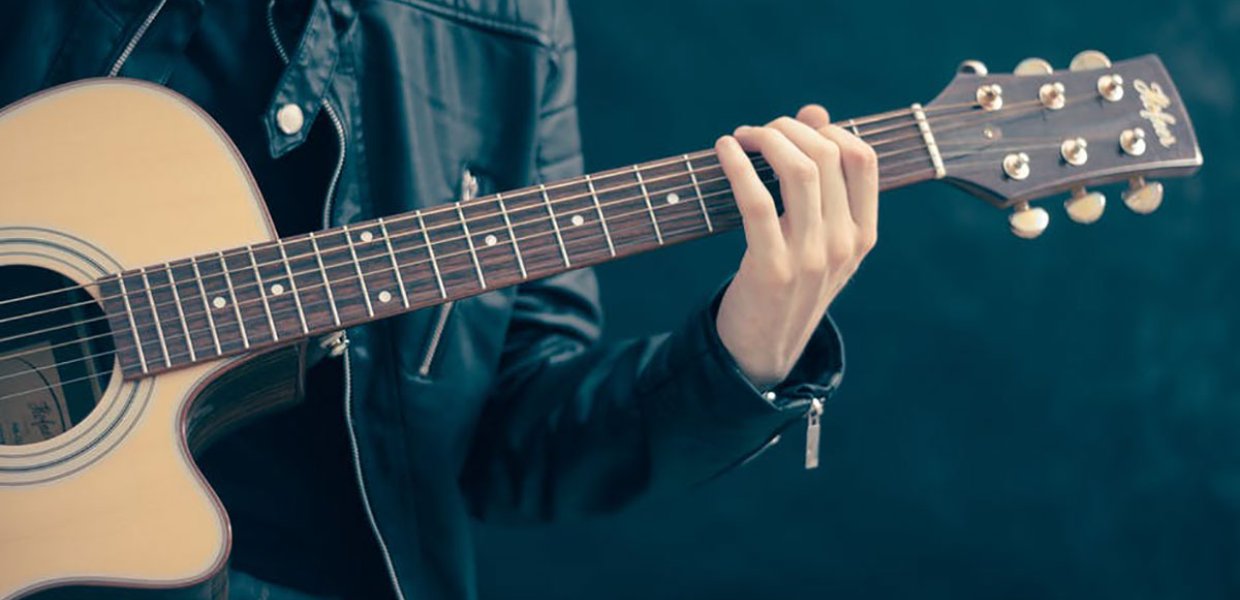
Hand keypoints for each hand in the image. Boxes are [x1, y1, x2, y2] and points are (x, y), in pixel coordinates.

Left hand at [714, 105, 877, 387]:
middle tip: (758, 131)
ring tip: (742, 137)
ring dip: (766, 139)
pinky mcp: (771, 268)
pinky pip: (756, 201)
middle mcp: (844, 245)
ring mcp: (811, 258)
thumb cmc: (787, 283)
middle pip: (827, 156)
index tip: (796, 128)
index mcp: (863, 235)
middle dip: (788, 128)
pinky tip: (724, 150)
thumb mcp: (817, 236)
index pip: (863, 159)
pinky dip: (737, 166)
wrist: (764, 349)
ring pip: (799, 171)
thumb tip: (815, 112)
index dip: (828, 129)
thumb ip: (822, 179)